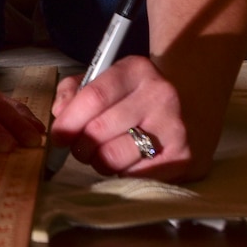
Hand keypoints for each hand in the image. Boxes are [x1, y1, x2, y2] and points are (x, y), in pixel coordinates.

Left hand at [49, 55, 190, 178]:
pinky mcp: (183, 157)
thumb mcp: (104, 80)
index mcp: (137, 70)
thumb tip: (61, 113)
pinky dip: (122, 174)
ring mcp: (174, 127)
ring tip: (105, 154)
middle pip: (100, 130)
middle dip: (81, 145)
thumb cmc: (132, 97)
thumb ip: (75, 91)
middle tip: (81, 148)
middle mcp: (160, 95)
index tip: (59, 136)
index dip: (70, 120)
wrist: (187, 108)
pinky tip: (127, 162)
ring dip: (99, 162)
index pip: (95, 96)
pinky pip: (133, 176)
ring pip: (114, 157)